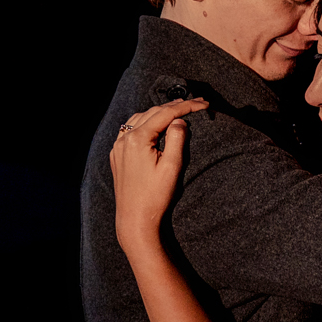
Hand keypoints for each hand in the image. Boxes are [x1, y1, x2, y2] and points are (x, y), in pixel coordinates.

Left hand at [109, 97, 206, 247]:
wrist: (135, 220)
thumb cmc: (155, 197)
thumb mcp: (172, 167)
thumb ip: (177, 139)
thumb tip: (179, 121)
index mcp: (138, 139)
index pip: (165, 114)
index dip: (187, 107)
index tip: (204, 103)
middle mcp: (124, 139)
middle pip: (152, 112)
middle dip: (175, 106)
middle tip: (197, 102)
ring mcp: (118, 147)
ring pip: (140, 119)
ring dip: (159, 112)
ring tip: (178, 108)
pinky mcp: (117, 156)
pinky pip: (130, 130)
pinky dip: (145, 122)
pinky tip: (154, 123)